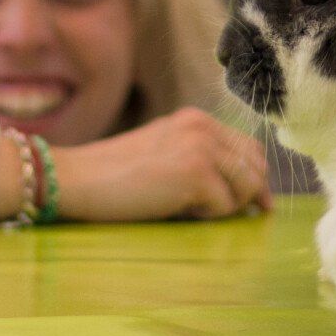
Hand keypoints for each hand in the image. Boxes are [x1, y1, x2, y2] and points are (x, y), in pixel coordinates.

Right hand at [46, 108, 273, 222]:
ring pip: (248, 185)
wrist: (76, 178)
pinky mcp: (196, 173)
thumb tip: (241, 189)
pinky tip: (179, 211)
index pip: (248, 146)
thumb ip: (198, 158)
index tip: (259, 202)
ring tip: (195, 210)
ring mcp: (201, 147)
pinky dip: (208, 217)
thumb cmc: (113, 175)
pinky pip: (226, 206)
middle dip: (253, 193)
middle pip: (257, 164)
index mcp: (196, 119)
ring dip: (229, 206)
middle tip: (243, 215)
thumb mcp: (162, 152)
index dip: (256, 175)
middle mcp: (204, 127)